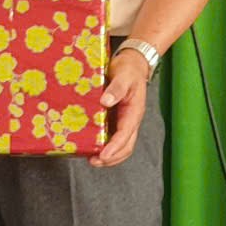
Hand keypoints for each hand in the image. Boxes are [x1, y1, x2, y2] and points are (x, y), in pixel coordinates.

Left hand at [89, 51, 151, 167]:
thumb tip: (105, 102)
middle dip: (111, 158)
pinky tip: (91, 146)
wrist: (132, 64)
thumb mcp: (124, 76)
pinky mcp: (115, 119)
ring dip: (108, 156)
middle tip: (95, 162)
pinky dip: (103, 145)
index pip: (126, 134)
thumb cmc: (129, 70)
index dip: (115, 147)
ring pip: (120, 145)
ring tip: (92, 159)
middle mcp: (130, 120)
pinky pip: (111, 136)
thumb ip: (116, 88)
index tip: (103, 155)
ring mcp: (123, 121)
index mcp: (134, 112)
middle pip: (125, 146)